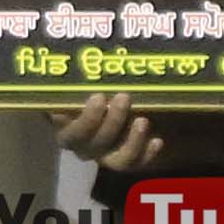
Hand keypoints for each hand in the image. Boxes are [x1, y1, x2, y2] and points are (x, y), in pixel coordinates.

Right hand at [52, 92, 166, 175]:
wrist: (90, 105)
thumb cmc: (80, 90)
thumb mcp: (73, 86)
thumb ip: (74, 81)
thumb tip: (76, 61)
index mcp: (67, 130)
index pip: (74, 133)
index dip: (87, 119)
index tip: (99, 96)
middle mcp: (85, 147)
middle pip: (98, 144)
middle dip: (113, 120)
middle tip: (124, 97)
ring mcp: (105, 155)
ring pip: (118, 160)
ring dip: (132, 142)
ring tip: (142, 121)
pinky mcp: (124, 157)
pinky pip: (136, 163)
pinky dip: (147, 155)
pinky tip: (157, 141)